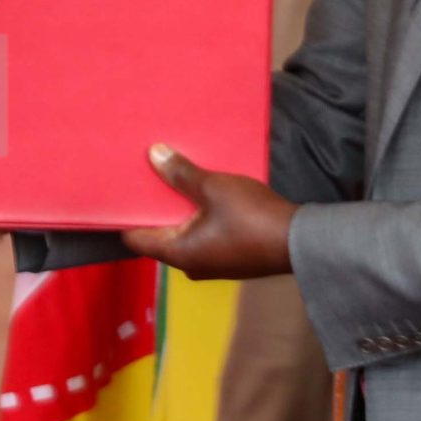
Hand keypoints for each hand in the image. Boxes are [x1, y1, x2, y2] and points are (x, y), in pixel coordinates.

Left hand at [123, 143, 295, 279]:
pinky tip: (203, 195)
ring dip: (179, 210)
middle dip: (155, 207)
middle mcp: (190, 266)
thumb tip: (153, 154)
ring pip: (183, 235)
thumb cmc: (252, 217)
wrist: (300, 241)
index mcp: (179, 254)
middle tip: (147, 177)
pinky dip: (198, 218)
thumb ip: (181, 173)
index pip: (135, 238)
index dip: (124, 214)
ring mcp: (211, 265)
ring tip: (174, 180)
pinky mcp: (229, 259)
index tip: (120, 191)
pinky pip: (203, 237)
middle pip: (159, 235)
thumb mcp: (214, 188)